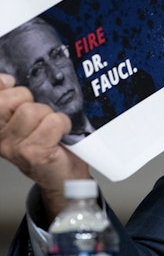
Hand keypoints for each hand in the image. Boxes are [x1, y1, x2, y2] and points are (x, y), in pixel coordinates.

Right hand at [0, 73, 90, 220]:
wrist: (65, 176)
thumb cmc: (50, 143)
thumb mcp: (29, 117)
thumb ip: (15, 99)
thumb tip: (5, 79)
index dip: (4, 87)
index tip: (13, 84)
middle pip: (8, 100)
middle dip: (30, 100)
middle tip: (41, 113)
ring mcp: (13, 147)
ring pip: (32, 110)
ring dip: (50, 115)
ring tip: (52, 127)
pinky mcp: (33, 153)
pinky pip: (52, 122)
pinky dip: (63, 124)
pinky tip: (62, 133)